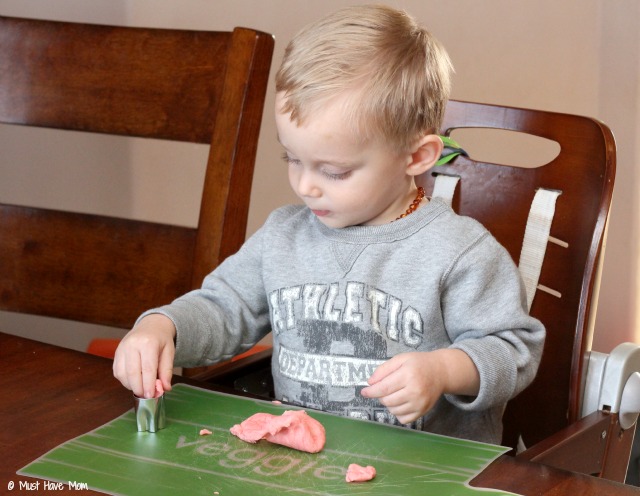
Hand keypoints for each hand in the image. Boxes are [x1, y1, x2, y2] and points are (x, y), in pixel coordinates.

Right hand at [113, 313, 175, 398]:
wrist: (150, 326)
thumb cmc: (161, 339)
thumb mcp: (169, 352)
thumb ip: (167, 370)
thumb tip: (165, 388)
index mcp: (148, 342)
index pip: (147, 368)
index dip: (149, 384)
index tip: (151, 395)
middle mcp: (132, 344)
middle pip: (133, 373)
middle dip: (139, 388)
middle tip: (147, 396)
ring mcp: (121, 348)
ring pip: (122, 374)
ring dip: (132, 386)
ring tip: (142, 388)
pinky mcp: (116, 353)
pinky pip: (117, 372)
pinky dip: (125, 381)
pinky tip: (135, 381)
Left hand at [360, 349, 478, 424]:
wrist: (441, 372)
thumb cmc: (418, 363)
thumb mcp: (400, 359)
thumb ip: (384, 369)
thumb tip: (370, 383)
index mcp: (408, 375)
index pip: (384, 388)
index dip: (371, 391)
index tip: (364, 392)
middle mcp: (415, 391)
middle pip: (387, 400)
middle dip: (380, 396)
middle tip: (383, 389)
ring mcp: (420, 403)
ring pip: (393, 410)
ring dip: (388, 404)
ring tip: (394, 393)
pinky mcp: (423, 412)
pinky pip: (403, 419)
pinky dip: (397, 412)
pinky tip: (400, 402)